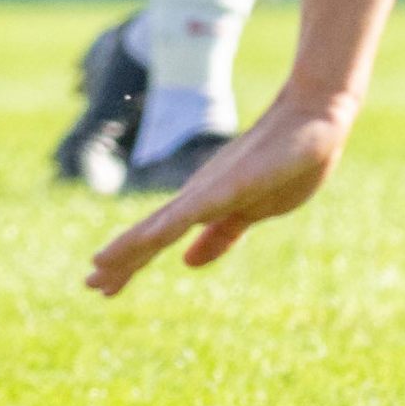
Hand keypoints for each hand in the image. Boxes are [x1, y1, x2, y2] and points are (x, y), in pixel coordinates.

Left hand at [86, 93, 351, 293]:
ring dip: (130, 246)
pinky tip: (150, 240)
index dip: (129, 262)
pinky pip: (194, 210)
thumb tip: (187, 262)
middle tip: (89, 285)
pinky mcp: (231, 184)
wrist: (315, 120)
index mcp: (203, 206)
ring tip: (99, 267)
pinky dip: (168, 227)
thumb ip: (220, 235)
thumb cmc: (287, 161)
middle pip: (149, 234)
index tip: (102, 285)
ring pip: (161, 224)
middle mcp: (197, 196)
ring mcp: (211, 189)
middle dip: (120, 261)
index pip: (157, 239)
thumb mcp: (251, 211)